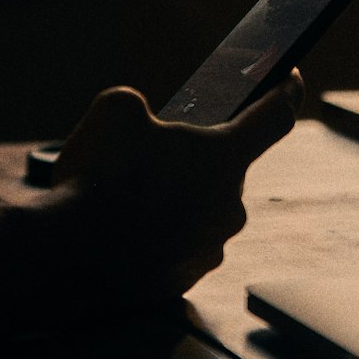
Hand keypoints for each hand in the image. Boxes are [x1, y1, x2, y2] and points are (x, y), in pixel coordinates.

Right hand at [51, 73, 301, 303]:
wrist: (68, 258)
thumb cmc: (100, 177)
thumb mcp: (116, 111)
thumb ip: (142, 107)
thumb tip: (141, 121)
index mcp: (226, 158)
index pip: (275, 117)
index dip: (286, 92)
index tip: (290, 79)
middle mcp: (231, 206)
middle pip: (224, 169)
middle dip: (197, 158)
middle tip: (155, 153)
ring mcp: (211, 248)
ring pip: (200, 210)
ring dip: (176, 198)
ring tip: (128, 195)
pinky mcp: (186, 279)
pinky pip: (180, 245)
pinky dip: (159, 234)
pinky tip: (123, 229)